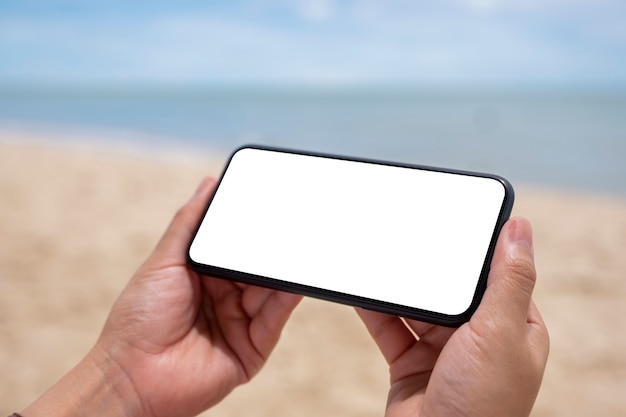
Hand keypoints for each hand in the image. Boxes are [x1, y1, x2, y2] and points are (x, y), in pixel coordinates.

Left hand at [23, 177, 301, 416]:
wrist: (133, 376)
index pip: (235, 245)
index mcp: (204, 274)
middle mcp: (225, 296)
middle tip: (292, 224)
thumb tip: (208, 183)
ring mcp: (240, 322)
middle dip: (271, 249)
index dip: (251, 228)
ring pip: (270, 290)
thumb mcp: (164, 261)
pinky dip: (287, 298)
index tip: (270, 205)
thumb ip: (190, 223)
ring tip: (298, 247)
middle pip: (256, 266)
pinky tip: (294, 279)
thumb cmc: (139, 318)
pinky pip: (275, 318)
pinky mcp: (253, 348)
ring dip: (282, 270)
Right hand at [357, 217, 549, 416]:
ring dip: (399, 287)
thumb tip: (520, 226)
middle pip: (451, 288)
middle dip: (430, 266)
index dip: (476, 248)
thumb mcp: (501, 331)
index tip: (454, 219)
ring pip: (417, 306)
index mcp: (513, 328)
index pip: (497, 274)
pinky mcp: (410, 362)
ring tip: (378, 256)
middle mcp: (479, 338)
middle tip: (408, 232)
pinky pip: (390, 327)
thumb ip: (509, 278)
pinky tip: (362, 290)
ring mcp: (442, 350)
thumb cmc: (481, 403)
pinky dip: (374, 310)